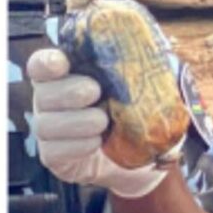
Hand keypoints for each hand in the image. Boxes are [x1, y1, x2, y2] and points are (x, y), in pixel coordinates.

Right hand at [27, 48, 173, 198]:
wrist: (146, 154)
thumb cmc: (142, 111)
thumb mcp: (151, 86)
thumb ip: (150, 68)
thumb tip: (169, 55)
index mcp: (70, 76)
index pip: (43, 65)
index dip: (47, 62)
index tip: (62, 62)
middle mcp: (53, 102)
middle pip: (43, 93)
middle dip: (68, 91)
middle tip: (95, 92)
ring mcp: (52, 131)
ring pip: (46, 124)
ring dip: (76, 121)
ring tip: (103, 121)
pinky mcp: (56, 158)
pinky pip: (54, 152)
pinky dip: (76, 146)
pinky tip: (97, 143)